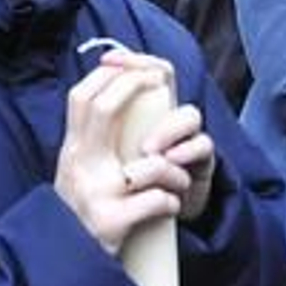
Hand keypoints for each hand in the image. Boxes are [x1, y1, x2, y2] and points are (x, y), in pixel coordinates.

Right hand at [53, 49, 217, 254]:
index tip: (132, 68)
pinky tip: (171, 208)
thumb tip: (112, 99)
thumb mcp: (73, 172)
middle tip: (160, 87)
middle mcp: (79, 167)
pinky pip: (156, 201)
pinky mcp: (112, 222)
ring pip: (149, 164)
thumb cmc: (78, 215)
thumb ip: (89, 142)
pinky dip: (170, 202)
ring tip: (179, 180)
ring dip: (173, 170)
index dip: (108, 76)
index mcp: (72, 152)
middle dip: (135, 89)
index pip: (81, 98)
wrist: (64, 264)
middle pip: (104, 109)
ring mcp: (95, 194)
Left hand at [110, 49, 216, 223]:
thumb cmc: (125, 191)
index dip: (128, 59)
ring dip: (167, 129)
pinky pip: (203, 146)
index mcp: (141, 113)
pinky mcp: (201, 163)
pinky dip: (186, 152)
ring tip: (148, 150)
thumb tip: (82, 97)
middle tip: (138, 90)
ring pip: (189, 114)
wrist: (150, 227)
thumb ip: (101, 130)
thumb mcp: (108, 161)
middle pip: (167, 78)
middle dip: (147, 78)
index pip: (141, 71)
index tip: (107, 59)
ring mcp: (186, 139)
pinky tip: (170, 162)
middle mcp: (166, 118)